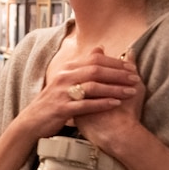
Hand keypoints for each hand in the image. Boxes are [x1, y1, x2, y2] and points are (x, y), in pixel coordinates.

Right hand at [10, 46, 140, 141]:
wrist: (32, 121)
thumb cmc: (53, 100)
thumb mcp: (65, 79)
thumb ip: (83, 65)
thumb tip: (100, 48)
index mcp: (67, 69)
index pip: (95, 59)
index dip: (115, 62)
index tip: (131, 67)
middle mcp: (64, 77)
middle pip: (96, 70)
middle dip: (118, 74)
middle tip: (135, 78)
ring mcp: (62, 93)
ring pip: (93, 87)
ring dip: (114, 88)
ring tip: (131, 92)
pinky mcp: (62, 109)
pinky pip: (86, 104)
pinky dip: (102, 104)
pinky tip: (116, 104)